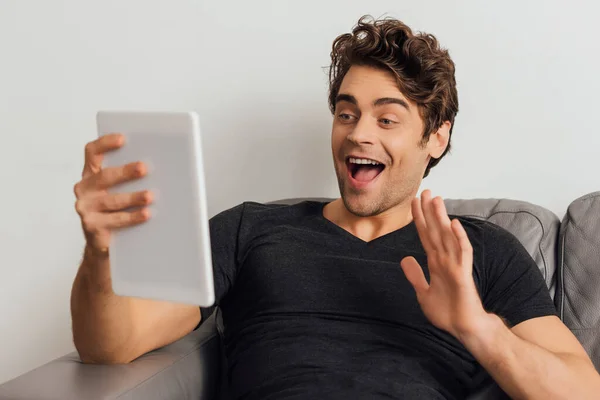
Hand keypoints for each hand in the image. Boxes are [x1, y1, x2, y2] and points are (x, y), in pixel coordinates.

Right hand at [74, 133, 152, 257]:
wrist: (104, 243)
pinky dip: (132, 217)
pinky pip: (114, 220)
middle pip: (104, 176)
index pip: (93, 152)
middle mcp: (84, 188)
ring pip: (111, 200)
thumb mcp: (120, 190)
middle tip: (144, 168)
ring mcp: (85, 208)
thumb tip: (164, 167)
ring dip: (132, 197)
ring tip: (150, 195)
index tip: (123, 139)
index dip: (105, 143)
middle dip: (125, 171)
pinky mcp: (91, 226)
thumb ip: (132, 178)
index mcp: (91, 174)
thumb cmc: (117, 210)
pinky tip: (146, 214)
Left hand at [400, 190, 486, 338]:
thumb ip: (415, 276)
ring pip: (447, 236)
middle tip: (425, 190)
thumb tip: (404, 259)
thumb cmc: (447, 312)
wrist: (463, 328)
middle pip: (435, 230)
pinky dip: (459, 238)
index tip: (413, 201)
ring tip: (437, 199)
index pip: (425, 235)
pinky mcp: (463, 274)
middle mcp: (444, 259)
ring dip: (442, 218)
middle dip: (429, 211)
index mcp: (434, 262)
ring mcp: (455, 265)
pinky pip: (462, 253)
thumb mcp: (423, 293)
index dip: (419, 218)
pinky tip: (454, 224)